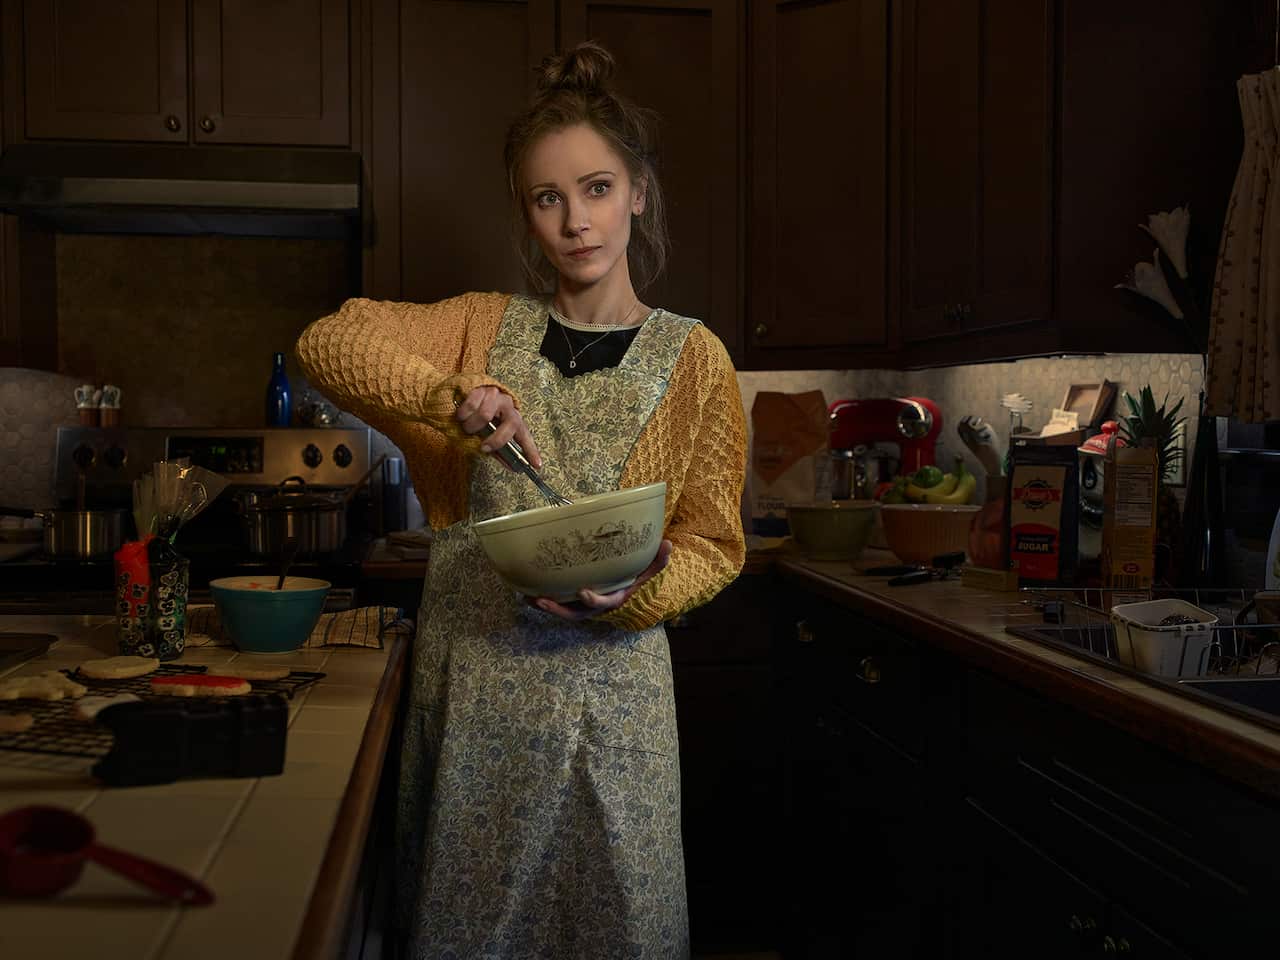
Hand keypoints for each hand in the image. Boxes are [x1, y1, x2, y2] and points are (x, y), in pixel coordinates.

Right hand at [455, 386, 541, 468]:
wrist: (466, 393)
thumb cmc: (479, 419)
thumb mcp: (490, 436)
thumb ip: (500, 451)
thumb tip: (512, 467)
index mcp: (514, 420)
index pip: (525, 436)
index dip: (531, 450)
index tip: (536, 465)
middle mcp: (508, 407)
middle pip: (510, 425)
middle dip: (496, 440)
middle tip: (484, 447)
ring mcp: (496, 396)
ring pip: (485, 415)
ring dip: (472, 426)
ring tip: (468, 427)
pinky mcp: (481, 389)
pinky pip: (471, 405)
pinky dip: (463, 415)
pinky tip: (462, 416)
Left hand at [531, 539, 672, 620]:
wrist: (628, 589)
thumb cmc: (636, 577)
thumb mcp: (649, 569)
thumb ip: (658, 560)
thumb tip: (669, 544)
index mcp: (616, 598)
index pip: (606, 602)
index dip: (594, 600)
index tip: (583, 592)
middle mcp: (598, 607)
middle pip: (577, 614)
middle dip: (559, 610)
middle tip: (543, 600)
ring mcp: (585, 607)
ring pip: (564, 612)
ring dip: (547, 607)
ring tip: (529, 598)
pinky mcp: (575, 602)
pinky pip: (559, 604)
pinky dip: (544, 601)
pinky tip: (526, 593)